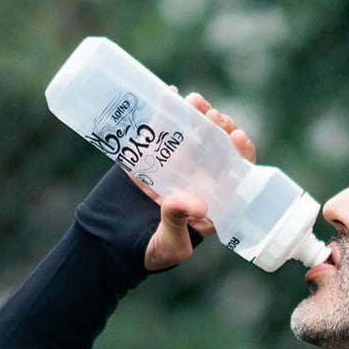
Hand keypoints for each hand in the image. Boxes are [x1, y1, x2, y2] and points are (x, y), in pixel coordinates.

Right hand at [142, 93, 256, 271]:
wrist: (108, 245)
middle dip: (219, 129)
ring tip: (195, 102)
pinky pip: (160, 131)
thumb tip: (194, 203)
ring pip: (192, 134)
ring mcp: (174, 166)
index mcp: (212, 202)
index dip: (240, 155)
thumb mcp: (167, 245)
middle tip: (213, 116)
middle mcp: (197, 181)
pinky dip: (165, 113)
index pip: (235, 175)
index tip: (238, 138)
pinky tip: (169, 95)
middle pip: (216, 148)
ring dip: (196, 116)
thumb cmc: (147, 253)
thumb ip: (178, 223)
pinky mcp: (149, 157)